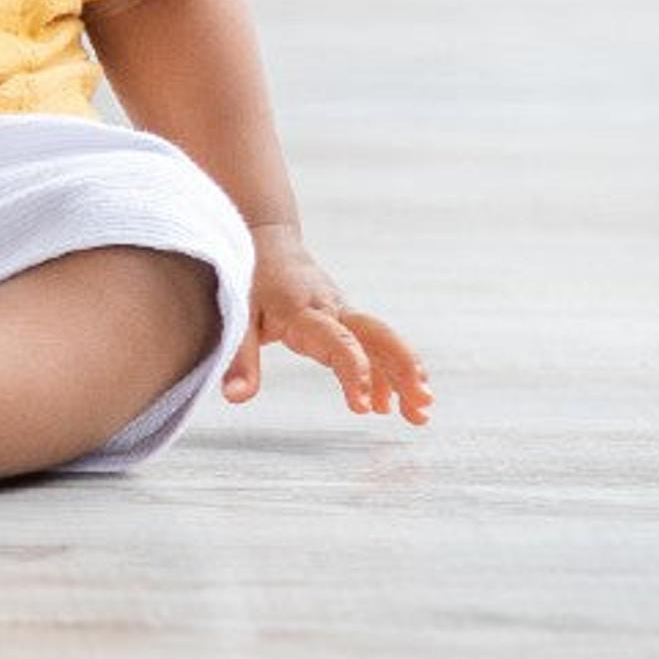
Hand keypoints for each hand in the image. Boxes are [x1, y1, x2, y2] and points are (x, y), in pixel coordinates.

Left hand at [224, 227, 430, 422]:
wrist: (267, 242)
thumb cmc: (248, 279)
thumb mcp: (236, 316)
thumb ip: (239, 359)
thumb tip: (236, 398)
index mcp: (305, 310)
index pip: (338, 341)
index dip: (353, 372)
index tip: (361, 406)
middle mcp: (333, 310)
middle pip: (378, 336)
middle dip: (403, 369)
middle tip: (422, 403)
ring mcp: (345, 313)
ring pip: (383, 342)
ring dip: (404, 376)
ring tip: (419, 416)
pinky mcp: (347, 319)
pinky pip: (373, 346)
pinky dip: (386, 373)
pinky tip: (391, 403)